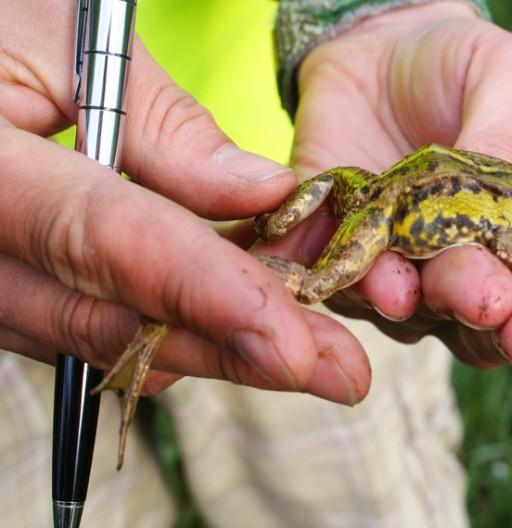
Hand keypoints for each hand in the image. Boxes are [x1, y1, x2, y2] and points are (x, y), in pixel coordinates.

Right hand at [0, 0, 369, 404]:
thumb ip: (166, 128)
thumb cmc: (1, 24)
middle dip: (235, 351)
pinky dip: (168, 331)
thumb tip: (268, 194)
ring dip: (214, 351)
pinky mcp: (8, 293)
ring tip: (312, 354)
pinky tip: (238, 331)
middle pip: (110, 319)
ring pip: (103, 338)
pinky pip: (88, 328)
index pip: (101, 236)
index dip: (203, 291)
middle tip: (337, 370)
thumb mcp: (76, 44)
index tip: (292, 341)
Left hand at [260, 1, 511, 396]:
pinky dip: (371, 289)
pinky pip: (357, 293)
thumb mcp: (509, 77)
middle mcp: (478, 271)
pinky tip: (384, 276)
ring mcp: (413, 278)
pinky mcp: (352, 268)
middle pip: (504, 325)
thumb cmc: (458, 70)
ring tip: (457, 284)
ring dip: (446, 305)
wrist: (371, 61)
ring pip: (429, 319)